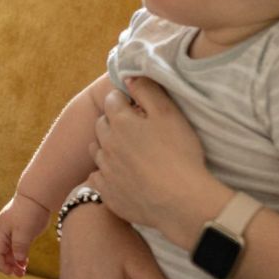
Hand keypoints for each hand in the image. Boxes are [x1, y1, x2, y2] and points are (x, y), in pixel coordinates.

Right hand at [0, 193, 53, 275]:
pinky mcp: (22, 226)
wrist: (39, 195)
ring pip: (10, 248)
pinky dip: (20, 253)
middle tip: (19, 275)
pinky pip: (17, 243)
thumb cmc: (30, 212)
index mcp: (1, 230)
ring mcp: (12, 227)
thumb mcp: (24, 232)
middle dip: (8, 264)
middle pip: (2, 251)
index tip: (10, 273)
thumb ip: (20, 247)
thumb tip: (19, 260)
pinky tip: (26, 261)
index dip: (1, 264)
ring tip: (23, 271)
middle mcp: (4, 229)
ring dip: (15, 260)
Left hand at [91, 78, 216, 243]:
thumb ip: (148, 91)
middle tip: (133, 128)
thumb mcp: (169, 114)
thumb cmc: (179, 154)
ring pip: (97, 151)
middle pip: (101, 125)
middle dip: (113, 122)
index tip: (136, 105)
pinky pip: (98, 178)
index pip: (112, 100)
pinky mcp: (107, 193)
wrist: (181, 201)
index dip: (124, 99)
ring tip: (127, 152)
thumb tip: (129, 77)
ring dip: (108, 147)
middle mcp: (106, 144)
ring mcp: (105, 170)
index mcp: (120, 122)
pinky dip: (105, 173)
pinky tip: (120, 175)